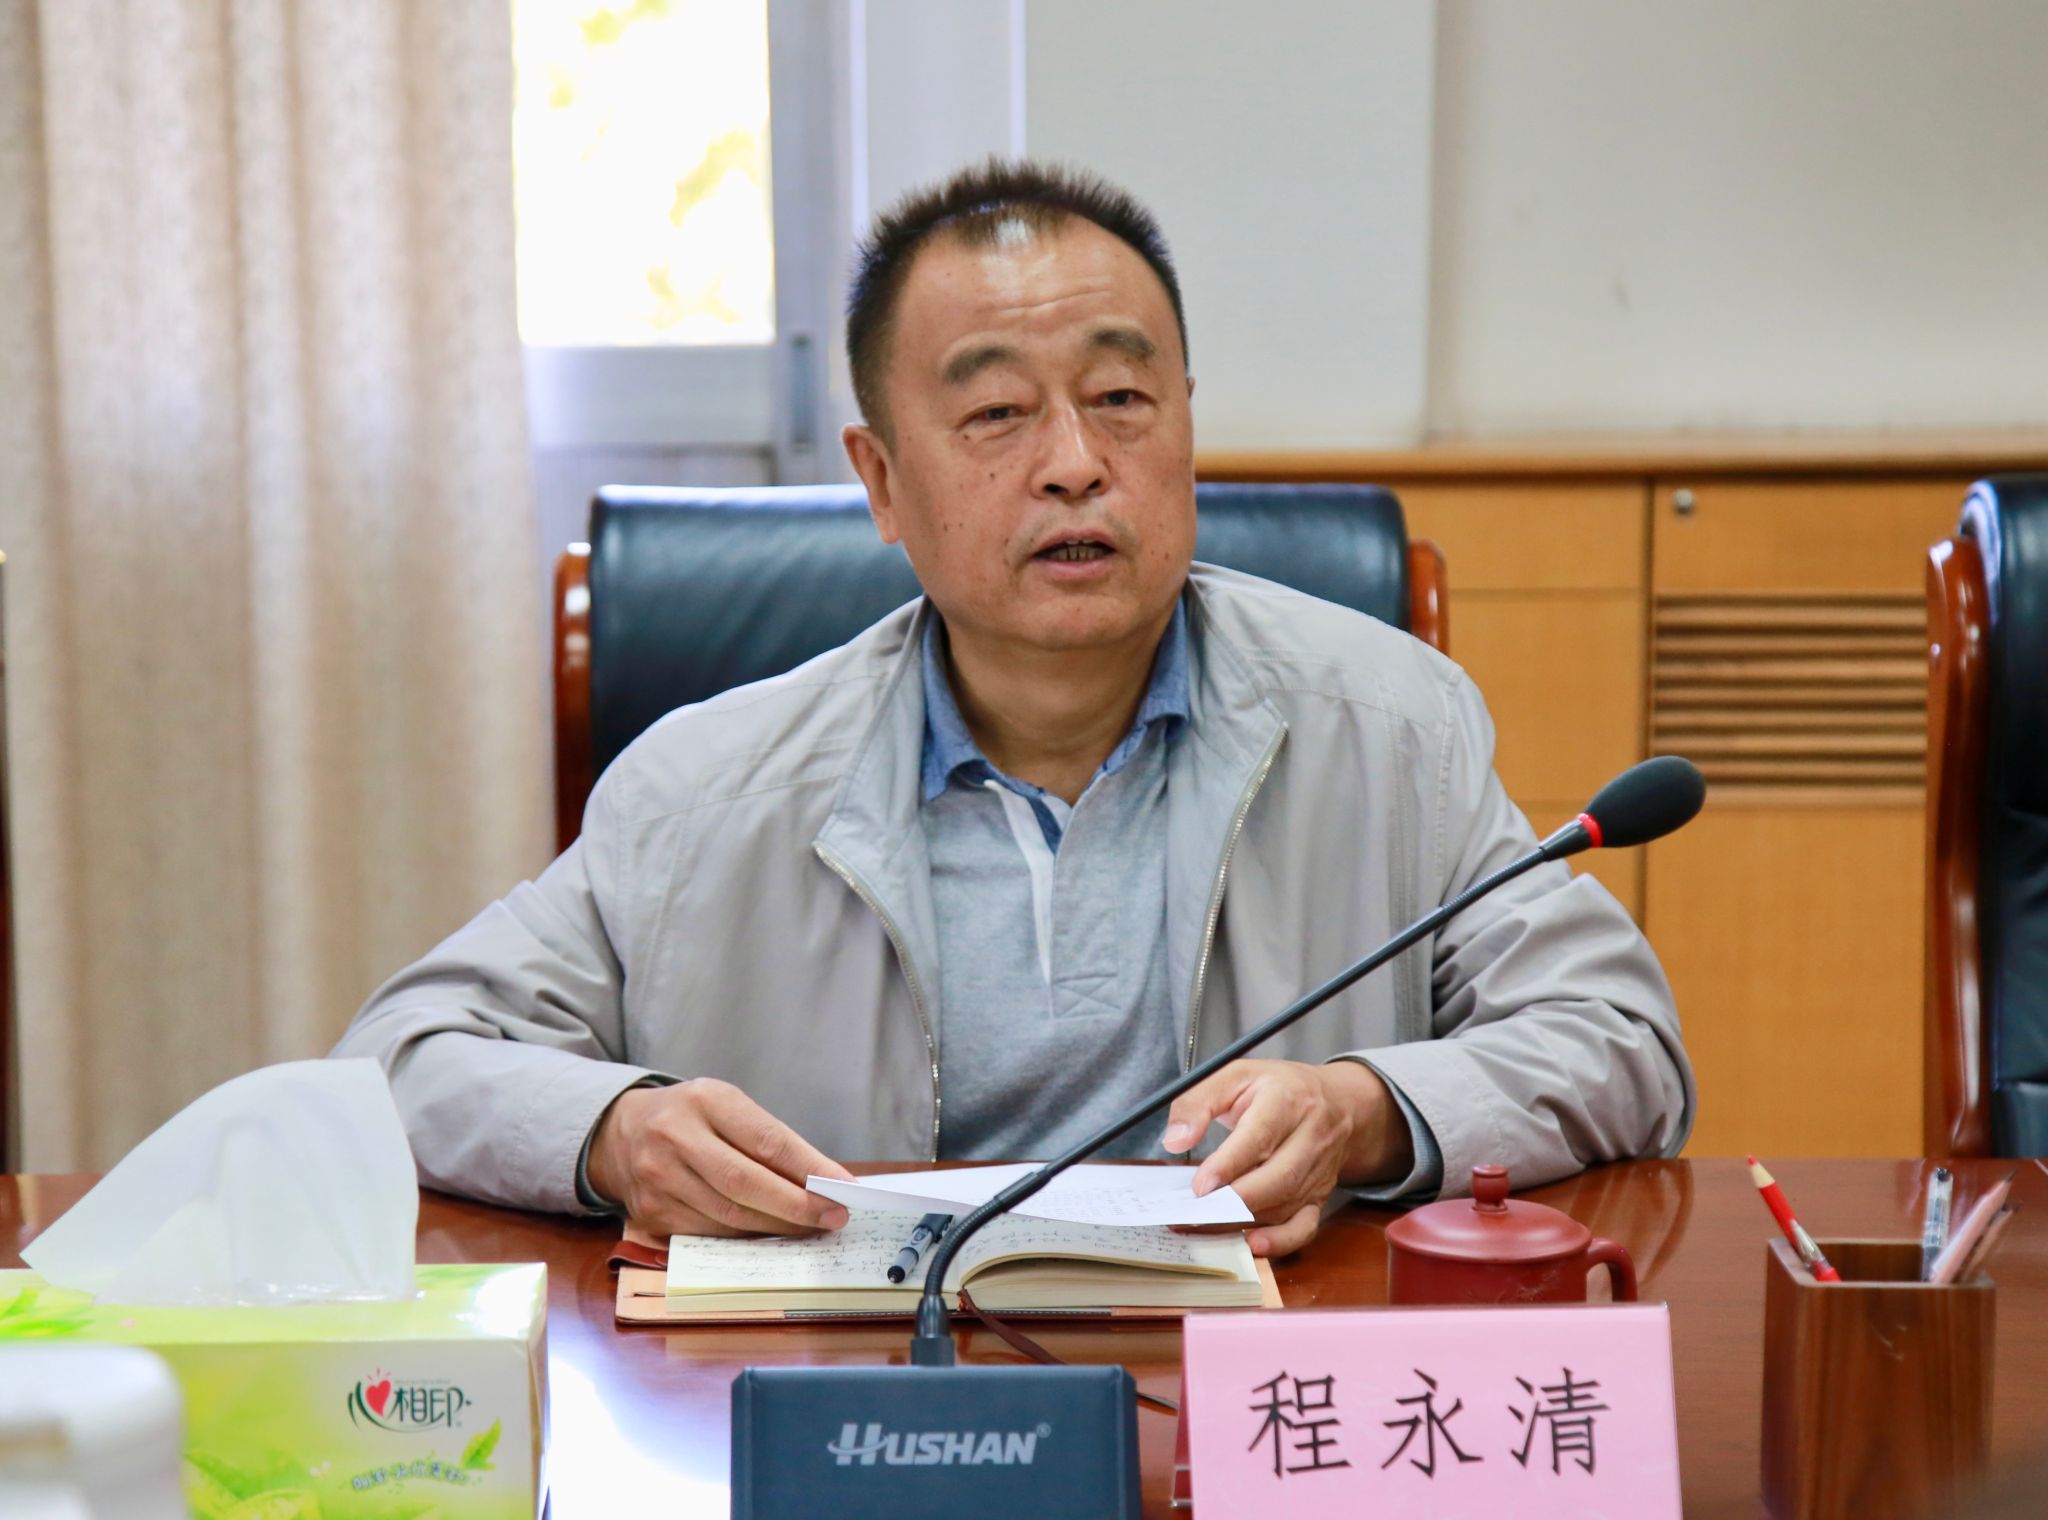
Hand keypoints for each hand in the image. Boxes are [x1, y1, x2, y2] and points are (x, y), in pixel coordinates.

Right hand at [586, 1079, 857, 1236]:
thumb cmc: (690, 1117)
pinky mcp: (652, 1214)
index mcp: (705, 1100)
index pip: (767, 1140)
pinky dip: (746, 1237)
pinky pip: (710, 1233)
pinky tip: (770, 1234)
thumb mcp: (726, 1106)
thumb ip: (768, 1138)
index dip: (809, 1169)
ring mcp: (659, 1179)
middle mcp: (676, 1138)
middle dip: (796, 1206)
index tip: (844, 1187)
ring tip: (810, 1227)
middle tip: (834, 1217)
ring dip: (777, 1227)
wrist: (620, 1133)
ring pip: (729, 1216)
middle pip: (745, 1183)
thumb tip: (822, 1180)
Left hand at [1159, 1059, 1411, 1257]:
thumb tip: (1175, 1140)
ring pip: (1285, 1203)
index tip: (1200, 1186)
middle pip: (1278, 1177)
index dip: (1228, 1165)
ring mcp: (1319, 1170)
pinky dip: (1280, 1241)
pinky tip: (1252, 1243)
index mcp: (1288, 1099)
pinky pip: (1305, 1226)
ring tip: (1205, 1225)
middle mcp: (1311, 1136)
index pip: (1260, 1137)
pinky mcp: (1320, 1195)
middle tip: (1196, 1211)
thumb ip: (1198, 1101)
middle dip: (1235, 1200)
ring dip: (1244, 1220)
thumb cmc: (1276, 1088)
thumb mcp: (1234, 1075)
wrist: (1337, 1102)